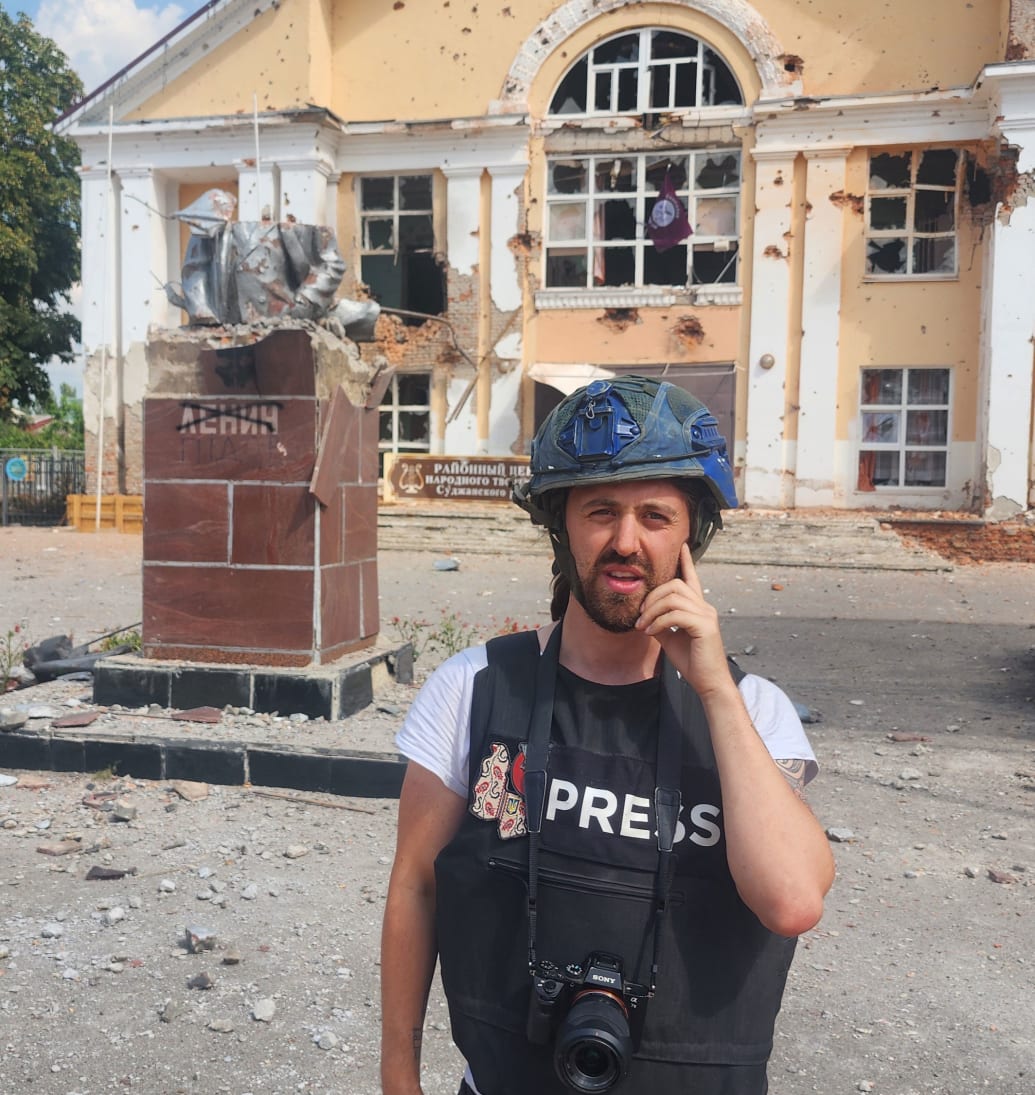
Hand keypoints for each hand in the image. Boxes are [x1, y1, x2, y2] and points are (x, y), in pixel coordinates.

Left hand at [636, 543, 732, 695]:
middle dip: (652, 597)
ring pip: (673, 597)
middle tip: (639, 616)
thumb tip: (644, 615)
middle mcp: (705, 607)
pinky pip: (675, 614)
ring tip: (642, 626)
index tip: (682, 546)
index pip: (691, 579)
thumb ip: (660, 622)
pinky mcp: (705, 625)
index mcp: (698, 608)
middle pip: (674, 585)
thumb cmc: (691, 661)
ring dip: (652, 611)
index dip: (686, 562)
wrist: (708, 683)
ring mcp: (707, 615)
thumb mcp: (670, 638)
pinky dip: (658, 622)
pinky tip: (651, 632)